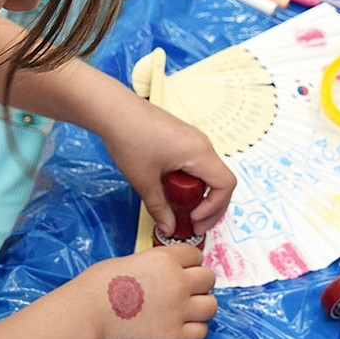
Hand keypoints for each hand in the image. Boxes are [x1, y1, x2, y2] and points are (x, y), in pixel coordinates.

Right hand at [81, 244, 216, 338]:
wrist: (89, 313)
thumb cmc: (99, 284)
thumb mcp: (130, 260)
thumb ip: (155, 265)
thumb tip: (162, 273)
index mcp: (166, 259)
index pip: (196, 255)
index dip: (188, 263)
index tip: (181, 270)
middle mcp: (178, 282)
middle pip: (209, 279)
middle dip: (198, 284)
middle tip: (183, 291)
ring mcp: (179, 310)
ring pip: (211, 306)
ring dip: (200, 307)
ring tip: (185, 311)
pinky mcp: (174, 336)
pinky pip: (201, 332)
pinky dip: (194, 330)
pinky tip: (180, 327)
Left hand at [100, 96, 235, 238]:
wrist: (113, 110)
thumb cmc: (129, 138)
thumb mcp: (144, 181)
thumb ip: (160, 208)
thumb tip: (169, 228)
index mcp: (199, 152)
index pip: (226, 185)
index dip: (214, 208)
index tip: (193, 220)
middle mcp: (202, 143)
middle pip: (219, 181)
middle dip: (208, 206)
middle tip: (191, 223)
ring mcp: (193, 139)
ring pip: (207, 173)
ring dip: (197, 194)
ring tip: (179, 208)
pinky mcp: (182, 138)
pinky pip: (196, 164)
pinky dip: (189, 181)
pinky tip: (170, 189)